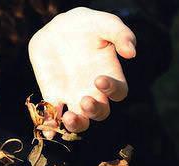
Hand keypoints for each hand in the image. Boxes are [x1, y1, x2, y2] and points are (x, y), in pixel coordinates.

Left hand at [28, 7, 135, 137]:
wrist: (56, 28)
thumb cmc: (87, 25)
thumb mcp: (105, 23)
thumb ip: (121, 34)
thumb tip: (131, 52)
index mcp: (110, 76)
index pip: (118, 93)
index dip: (112, 90)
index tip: (99, 79)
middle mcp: (94, 91)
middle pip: (100, 113)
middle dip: (94, 111)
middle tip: (85, 100)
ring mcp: (73, 97)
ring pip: (80, 122)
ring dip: (76, 125)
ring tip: (68, 117)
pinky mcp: (53, 97)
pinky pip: (54, 117)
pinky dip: (50, 126)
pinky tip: (47, 129)